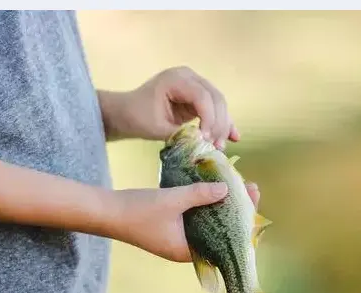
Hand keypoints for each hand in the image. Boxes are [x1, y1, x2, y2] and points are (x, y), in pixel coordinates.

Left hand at [99, 66, 238, 149]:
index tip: (206, 139)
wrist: (126, 113)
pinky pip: (214, 109)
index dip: (209, 118)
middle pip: (216, 98)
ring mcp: (195, 85)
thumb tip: (204, 142)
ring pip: (219, 104)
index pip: (202, 96)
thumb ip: (182, 133)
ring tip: (221, 146)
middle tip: (217, 146)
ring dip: (223, 125)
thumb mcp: (157, 127)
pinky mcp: (197, 98)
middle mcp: (189, 77)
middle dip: (219, 124)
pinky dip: (222, 123)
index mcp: (177, 79)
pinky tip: (234, 136)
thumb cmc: (137, 117)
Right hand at [110, 181, 259, 262]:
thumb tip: (226, 188)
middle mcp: (186, 249)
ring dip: (222, 207)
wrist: (106, 212)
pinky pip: (196, 219)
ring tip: (237, 186)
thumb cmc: (137, 211)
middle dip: (236, 212)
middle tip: (249, 188)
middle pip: (220, 233)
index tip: (253, 202)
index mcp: (188, 252)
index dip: (243, 225)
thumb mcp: (172, 200)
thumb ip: (199, 194)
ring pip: (208, 224)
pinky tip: (213, 190)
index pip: (225, 243)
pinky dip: (206, 206)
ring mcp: (177, 239)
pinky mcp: (171, 228)